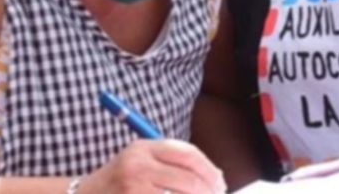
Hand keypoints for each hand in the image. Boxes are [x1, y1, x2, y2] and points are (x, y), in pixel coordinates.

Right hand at [78, 139, 225, 193]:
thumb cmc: (118, 182)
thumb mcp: (139, 160)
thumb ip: (172, 163)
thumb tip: (214, 176)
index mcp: (143, 148)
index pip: (188, 154)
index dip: (209, 170)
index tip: (220, 182)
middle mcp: (137, 167)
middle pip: (189, 180)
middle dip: (209, 192)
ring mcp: (134, 190)